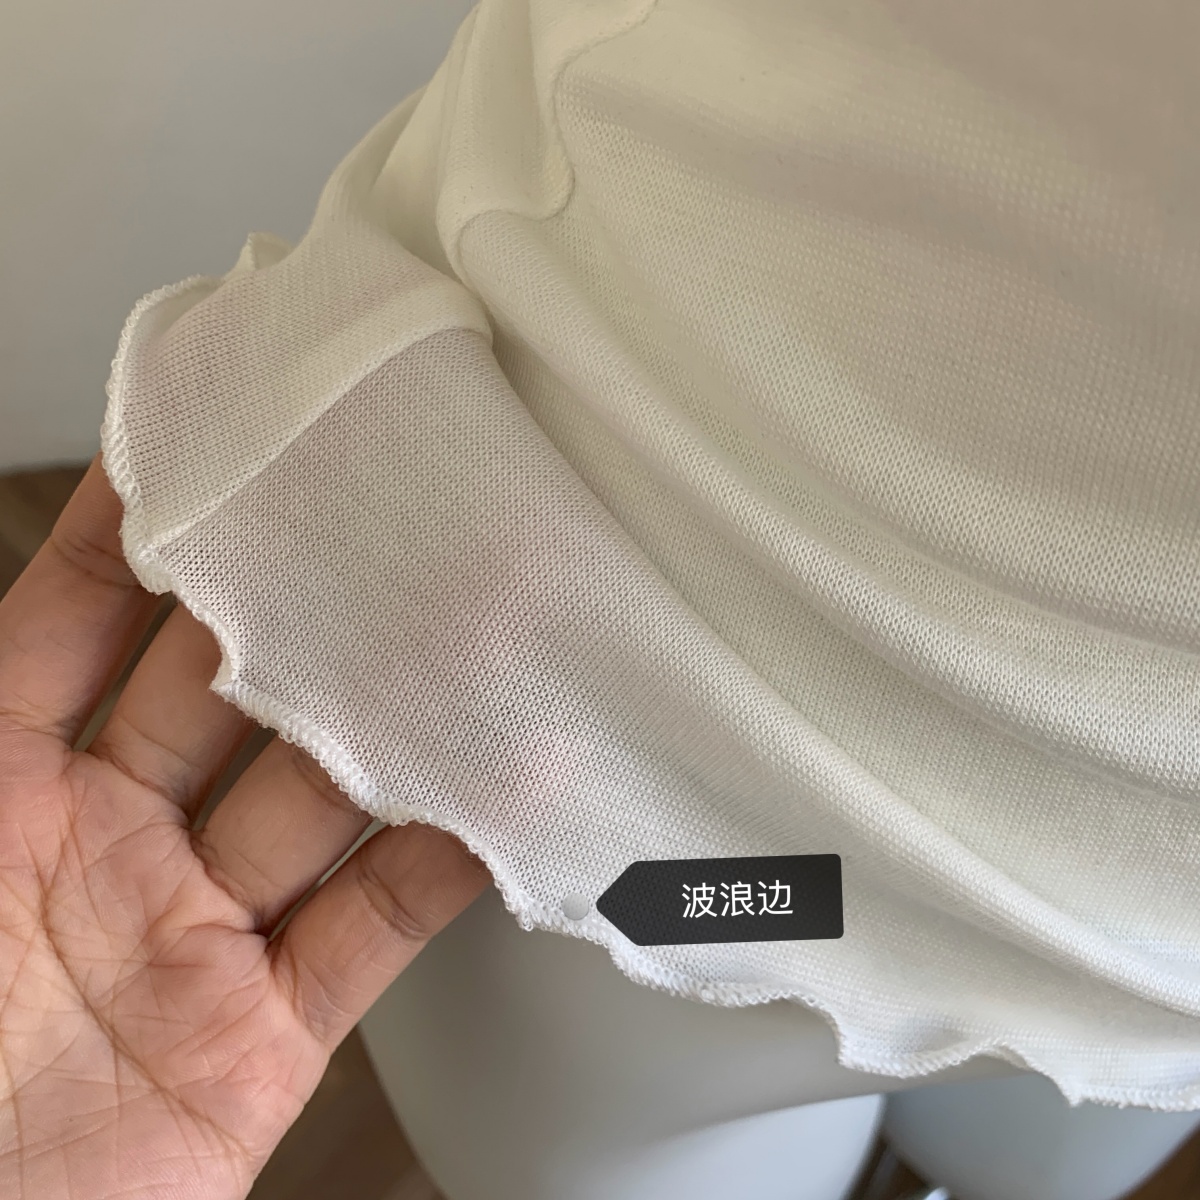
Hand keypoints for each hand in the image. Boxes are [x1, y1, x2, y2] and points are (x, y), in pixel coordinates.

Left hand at [0, 456, 490, 1198]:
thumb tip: (57, 581)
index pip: (82, 617)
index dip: (145, 528)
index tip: (216, 439)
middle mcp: (106, 846)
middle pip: (226, 693)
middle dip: (295, 612)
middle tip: (371, 529)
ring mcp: (192, 936)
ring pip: (320, 802)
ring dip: (386, 732)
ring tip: (456, 649)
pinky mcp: (262, 1035)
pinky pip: (373, 930)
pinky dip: (440, 869)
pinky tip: (486, 805)